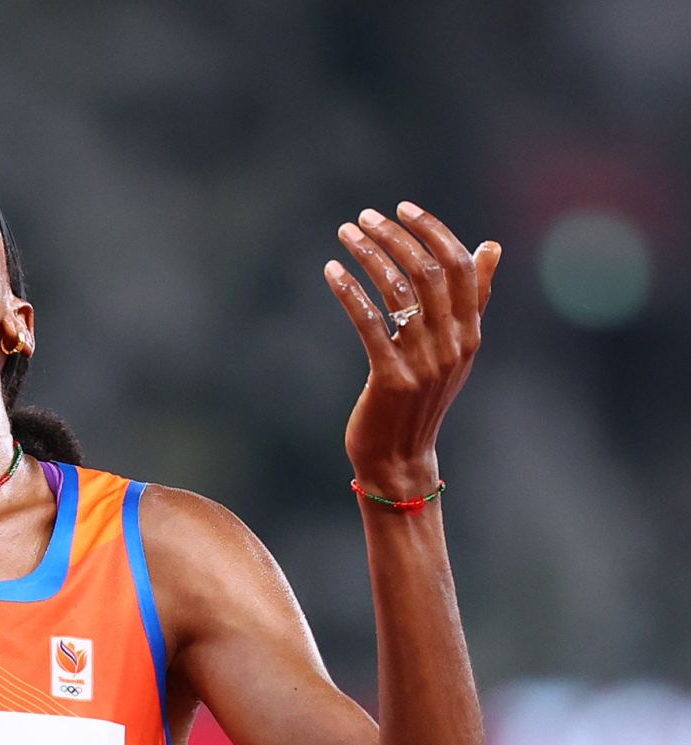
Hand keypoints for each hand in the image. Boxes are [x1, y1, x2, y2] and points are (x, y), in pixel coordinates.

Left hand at [324, 201, 499, 492]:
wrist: (400, 459)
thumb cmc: (420, 399)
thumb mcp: (453, 349)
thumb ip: (473, 299)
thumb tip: (490, 246)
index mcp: (470, 332)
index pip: (461, 265)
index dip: (432, 231)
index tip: (402, 207)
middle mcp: (453, 343)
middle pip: (429, 271)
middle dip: (395, 236)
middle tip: (364, 218)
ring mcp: (424, 362)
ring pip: (399, 292)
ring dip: (369, 255)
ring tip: (346, 235)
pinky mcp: (392, 378)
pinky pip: (370, 323)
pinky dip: (350, 291)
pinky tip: (332, 271)